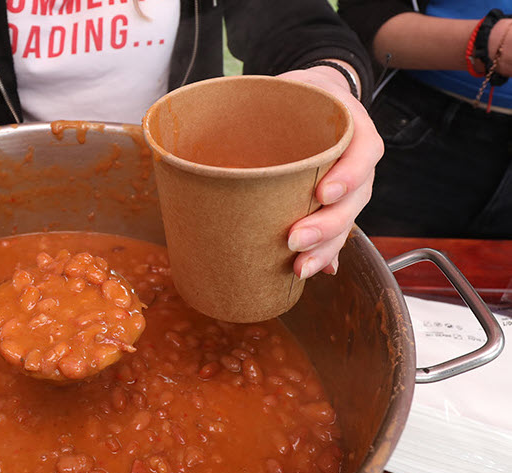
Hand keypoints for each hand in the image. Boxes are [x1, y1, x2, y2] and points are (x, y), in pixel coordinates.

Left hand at [277, 66, 383, 278]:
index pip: (363, 151)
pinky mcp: (336, 204)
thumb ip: (263, 104)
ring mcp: (351, 185)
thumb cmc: (297, 96)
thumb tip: (221, 128)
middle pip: (356, 197)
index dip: (348, 175)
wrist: (315, 98)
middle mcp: (357, 159)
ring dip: (326, 248)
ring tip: (300, 267)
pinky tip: (314, 271)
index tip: (322, 193)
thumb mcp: (286, 88)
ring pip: (348, 221)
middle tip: (294, 239)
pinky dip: (327, 255)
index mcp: (352, 127)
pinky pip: (338, 232)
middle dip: (327, 225)